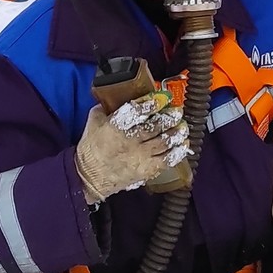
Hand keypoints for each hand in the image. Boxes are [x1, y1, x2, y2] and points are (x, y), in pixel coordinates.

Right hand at [75, 91, 189, 204]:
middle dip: (170, 116)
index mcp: (115, 127)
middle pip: (155, 126)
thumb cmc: (91, 148)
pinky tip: (183, 145)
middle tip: (177, 110)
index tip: (162, 96)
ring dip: (176, 132)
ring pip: (164, 142)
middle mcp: (130, 141)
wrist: (89, 177)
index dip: (152, 103)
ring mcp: (139, 157)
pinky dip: (177, 152)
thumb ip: (105, 107)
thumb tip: (116, 94)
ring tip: (183, 126)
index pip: (136, 111)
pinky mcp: (145, 170)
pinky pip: (166, 161)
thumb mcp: (93, 121)